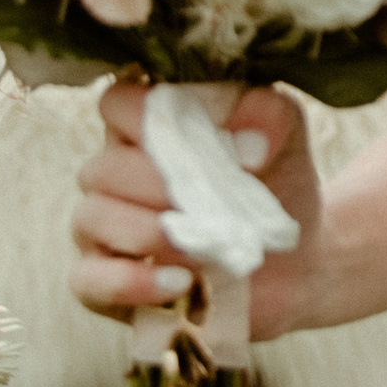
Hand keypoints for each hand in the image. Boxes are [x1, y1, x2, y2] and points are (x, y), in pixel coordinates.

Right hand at [70, 81, 324, 337]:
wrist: (297, 256)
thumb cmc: (277, 182)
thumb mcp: (285, 137)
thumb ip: (269, 116)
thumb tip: (249, 141)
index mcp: (147, 126)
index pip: (117, 103)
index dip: (149, 117)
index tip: (205, 139)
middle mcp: (114, 171)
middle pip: (105, 167)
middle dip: (161, 187)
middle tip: (214, 205)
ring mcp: (102, 226)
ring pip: (92, 217)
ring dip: (151, 233)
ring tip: (205, 247)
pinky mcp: (103, 279)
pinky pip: (88, 279)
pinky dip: (132, 282)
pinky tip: (181, 283)